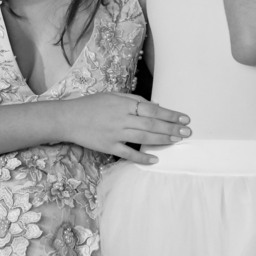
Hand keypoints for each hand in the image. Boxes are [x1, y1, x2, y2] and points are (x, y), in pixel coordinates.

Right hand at [62, 93, 189, 164]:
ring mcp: (115, 133)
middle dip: (171, 128)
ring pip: (143, 137)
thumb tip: (156, 106)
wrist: (68, 118)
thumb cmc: (91, 105)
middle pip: (151, 124)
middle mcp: (121, 118)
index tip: (184, 118)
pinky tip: (155, 159)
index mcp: (123, 103)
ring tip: (177, 141)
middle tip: (187, 132)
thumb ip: (134, 100)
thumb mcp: (112, 96)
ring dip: (162, 139)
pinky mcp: (107, 146)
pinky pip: (128, 153)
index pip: (152, 109)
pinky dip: (142, 157)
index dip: (170, 114)